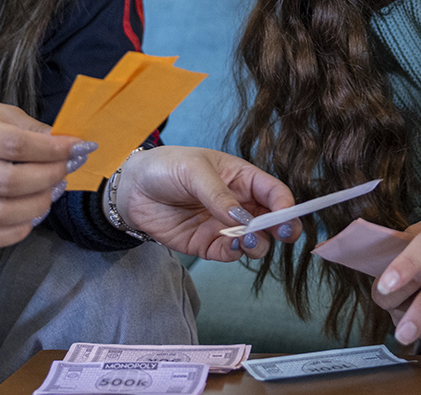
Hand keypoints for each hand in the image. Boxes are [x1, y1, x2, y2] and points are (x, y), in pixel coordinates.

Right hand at [0, 98, 89, 249]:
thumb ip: (28, 127)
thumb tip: (65, 144)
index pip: (14, 145)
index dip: (52, 149)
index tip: (79, 147)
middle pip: (9, 182)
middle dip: (49, 176)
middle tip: (67, 168)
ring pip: (0, 213)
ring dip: (38, 204)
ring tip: (53, 189)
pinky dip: (17, 231)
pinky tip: (33, 215)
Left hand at [114, 146, 300, 259]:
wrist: (132, 189)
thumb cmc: (166, 167)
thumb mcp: (194, 170)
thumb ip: (219, 195)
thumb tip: (243, 220)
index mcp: (241, 177)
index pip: (274, 192)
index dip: (286, 204)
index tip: (288, 217)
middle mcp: (238, 203)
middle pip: (271, 220)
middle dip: (281, 229)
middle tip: (282, 234)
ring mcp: (224, 225)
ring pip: (254, 241)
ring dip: (258, 243)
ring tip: (249, 240)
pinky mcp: (207, 244)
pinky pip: (230, 253)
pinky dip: (236, 253)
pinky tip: (234, 245)